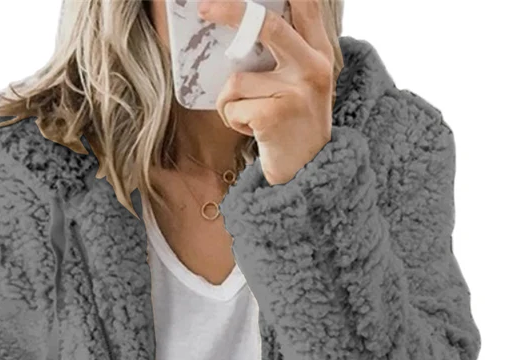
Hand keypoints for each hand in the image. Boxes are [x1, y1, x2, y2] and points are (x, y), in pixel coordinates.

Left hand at [198, 0, 334, 184]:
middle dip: (231, 12)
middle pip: (267, 25)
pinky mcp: (274, 115)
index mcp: (321, 55)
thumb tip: (245, 25)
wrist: (309, 175)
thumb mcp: (303, 84)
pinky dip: (233, 120)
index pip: (308, 7)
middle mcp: (313, 68)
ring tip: (250, 118)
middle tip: (205, 9)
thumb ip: (288, 54)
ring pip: (237, 79)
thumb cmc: (295, 127)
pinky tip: (252, 131)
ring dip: (231, 102)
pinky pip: (233, 106)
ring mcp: (295, 92)